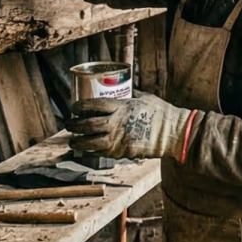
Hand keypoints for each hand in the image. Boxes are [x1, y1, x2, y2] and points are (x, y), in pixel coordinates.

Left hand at [68, 93, 194, 160]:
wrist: (173, 133)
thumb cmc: (162, 113)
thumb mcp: (145, 98)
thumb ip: (130, 95)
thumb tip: (121, 90)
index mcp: (122, 106)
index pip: (93, 105)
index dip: (80, 106)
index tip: (74, 107)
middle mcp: (117, 123)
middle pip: (87, 124)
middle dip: (74, 125)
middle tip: (69, 124)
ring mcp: (118, 139)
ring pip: (90, 142)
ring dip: (78, 142)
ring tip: (73, 141)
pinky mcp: (122, 152)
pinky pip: (102, 152)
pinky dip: (92, 151)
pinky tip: (88, 149)